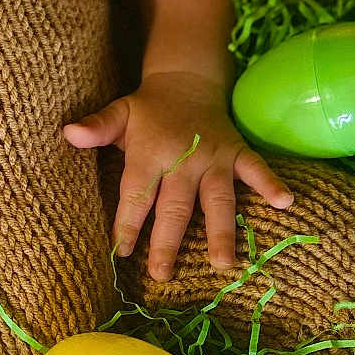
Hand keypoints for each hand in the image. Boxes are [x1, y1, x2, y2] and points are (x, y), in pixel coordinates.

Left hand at [63, 70, 293, 280]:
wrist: (186, 80)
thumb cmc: (147, 110)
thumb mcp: (118, 113)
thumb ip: (96, 127)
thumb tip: (68, 133)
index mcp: (150, 152)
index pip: (137, 193)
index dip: (128, 223)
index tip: (121, 252)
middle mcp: (184, 158)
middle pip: (175, 206)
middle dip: (167, 241)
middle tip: (162, 274)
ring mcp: (214, 157)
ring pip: (217, 199)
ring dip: (220, 231)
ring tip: (223, 264)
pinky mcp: (238, 152)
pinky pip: (256, 169)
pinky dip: (270, 183)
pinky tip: (285, 203)